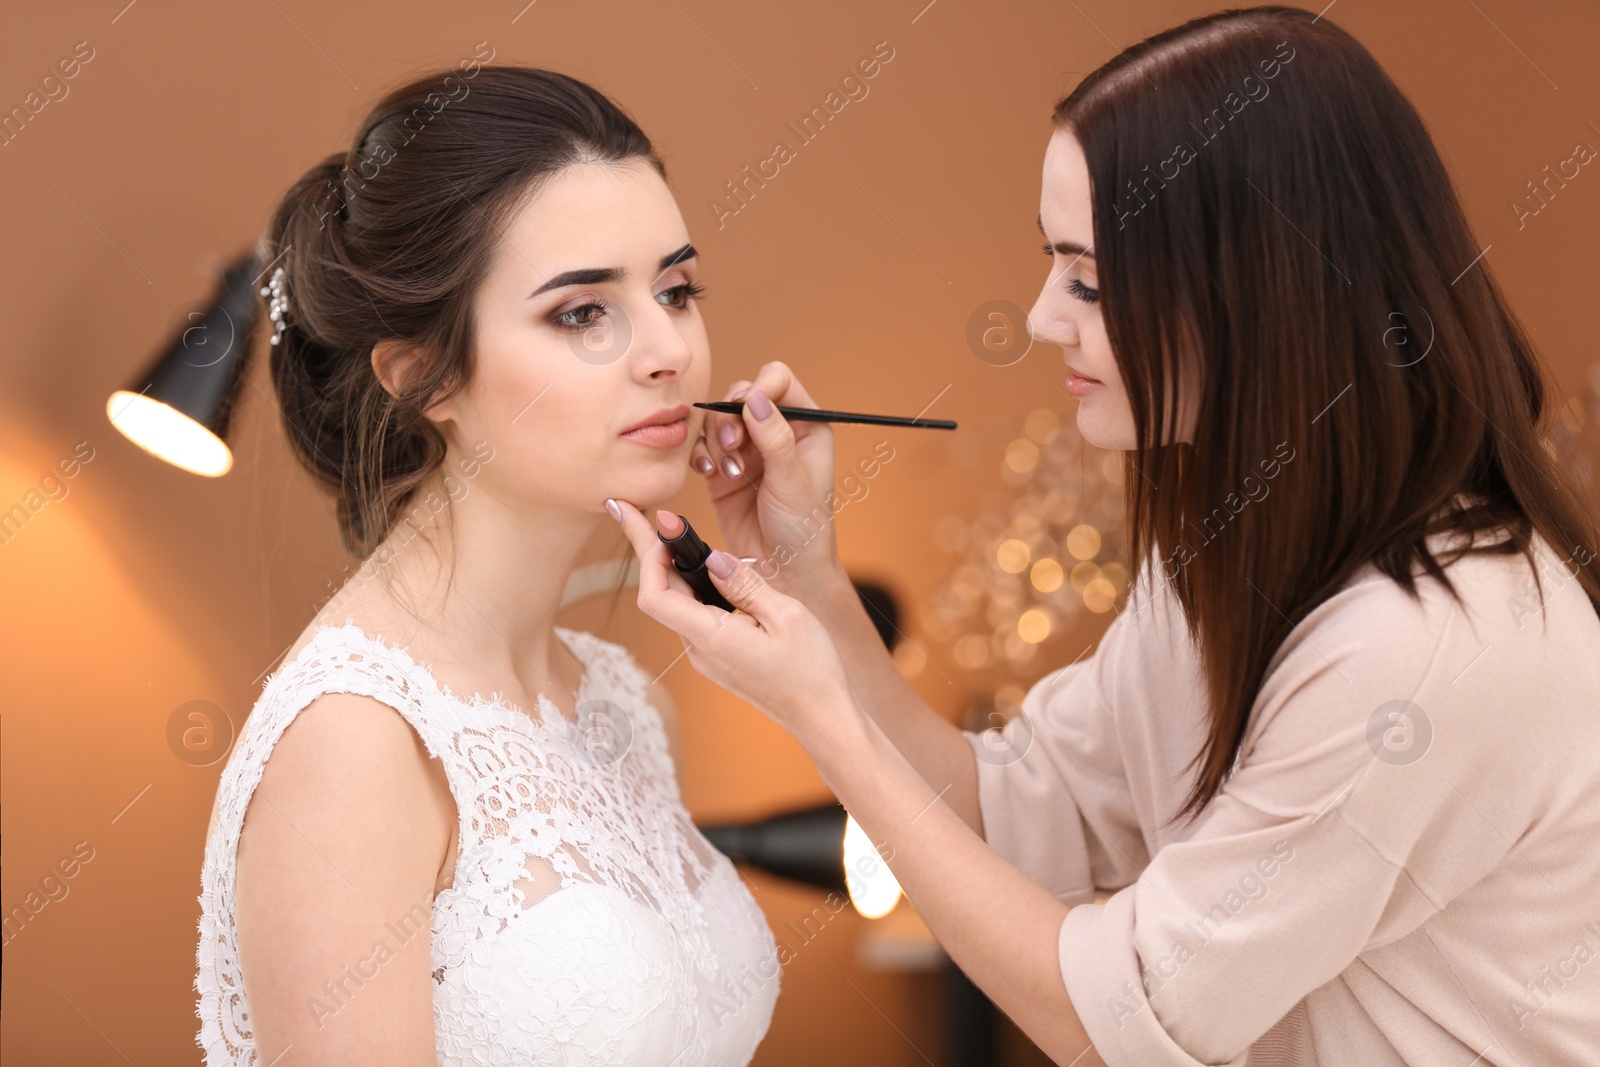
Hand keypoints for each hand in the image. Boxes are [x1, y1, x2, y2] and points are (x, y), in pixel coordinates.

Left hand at [608, 498, 857, 741]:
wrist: (822, 718)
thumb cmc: (812, 670)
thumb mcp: (787, 615)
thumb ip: (745, 583)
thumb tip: (712, 558)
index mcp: (711, 638)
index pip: (655, 596)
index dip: (649, 556)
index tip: (655, 523)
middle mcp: (700, 650)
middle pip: (664, 596)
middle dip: (658, 554)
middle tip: (658, 516)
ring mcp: (707, 657)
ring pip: (681, 605)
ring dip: (681, 571)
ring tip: (683, 536)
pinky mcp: (718, 658)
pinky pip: (698, 618)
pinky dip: (698, 590)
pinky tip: (713, 572)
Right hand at [690, 362, 844, 598]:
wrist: (782, 572)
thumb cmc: (803, 529)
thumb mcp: (793, 481)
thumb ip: (775, 438)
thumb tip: (756, 398)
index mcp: (806, 426)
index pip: (778, 381)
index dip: (760, 388)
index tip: (747, 409)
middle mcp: (776, 432)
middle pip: (742, 395)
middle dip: (730, 416)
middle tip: (733, 445)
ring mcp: (748, 450)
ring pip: (718, 419)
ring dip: (717, 440)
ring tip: (728, 471)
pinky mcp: (723, 469)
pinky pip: (703, 446)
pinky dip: (702, 454)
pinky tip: (710, 473)